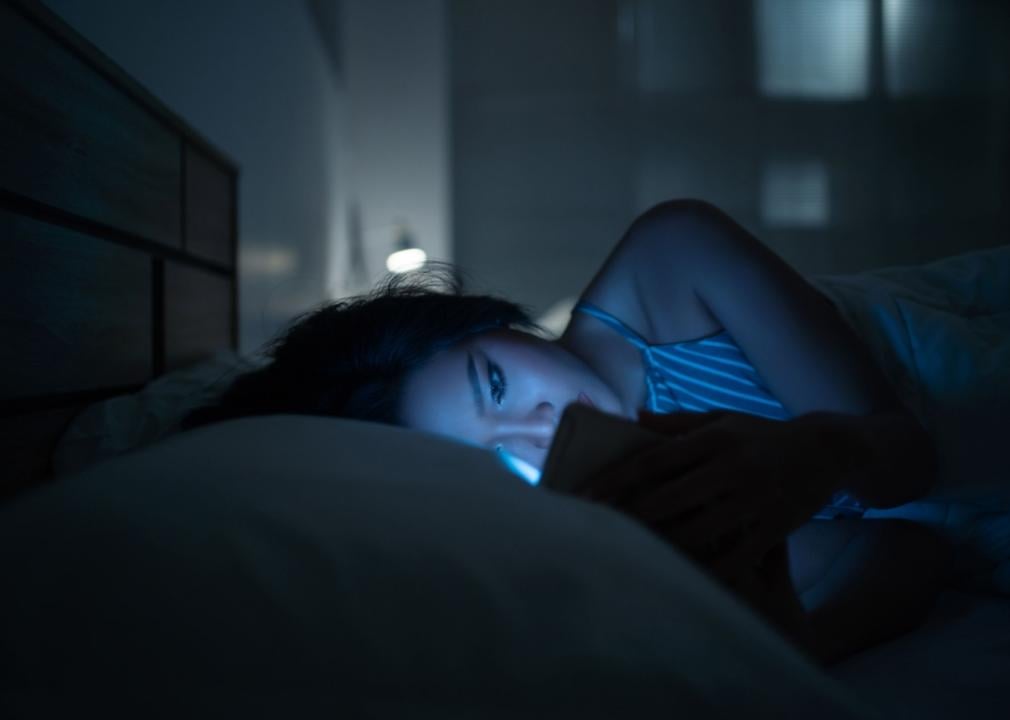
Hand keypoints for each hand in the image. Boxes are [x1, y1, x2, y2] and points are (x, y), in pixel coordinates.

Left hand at [578, 410, 844, 580]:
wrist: (827, 450)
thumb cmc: (762, 434)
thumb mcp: (723, 418)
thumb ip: (678, 423)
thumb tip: (634, 418)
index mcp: (713, 438)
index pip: (654, 460)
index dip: (617, 479)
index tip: (587, 496)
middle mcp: (731, 467)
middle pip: (669, 498)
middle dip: (630, 516)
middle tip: (597, 531)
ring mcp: (755, 499)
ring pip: (699, 530)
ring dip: (663, 545)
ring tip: (631, 557)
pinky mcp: (776, 526)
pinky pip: (737, 555)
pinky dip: (709, 569)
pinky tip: (684, 578)